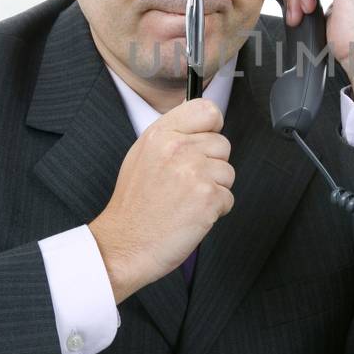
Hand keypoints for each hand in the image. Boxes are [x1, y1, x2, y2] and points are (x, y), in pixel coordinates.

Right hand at [90, 99, 233, 301]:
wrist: (125, 244)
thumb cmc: (133, 206)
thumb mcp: (142, 156)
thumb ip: (171, 136)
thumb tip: (201, 126)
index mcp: (161, 134)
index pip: (207, 110)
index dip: (212, 127)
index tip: (205, 141)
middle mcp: (178, 148)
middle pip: (222, 144)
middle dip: (212, 165)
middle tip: (185, 184)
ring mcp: (194, 172)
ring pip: (228, 172)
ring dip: (213, 189)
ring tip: (185, 201)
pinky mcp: (208, 198)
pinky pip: (228, 198)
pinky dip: (215, 210)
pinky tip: (190, 215)